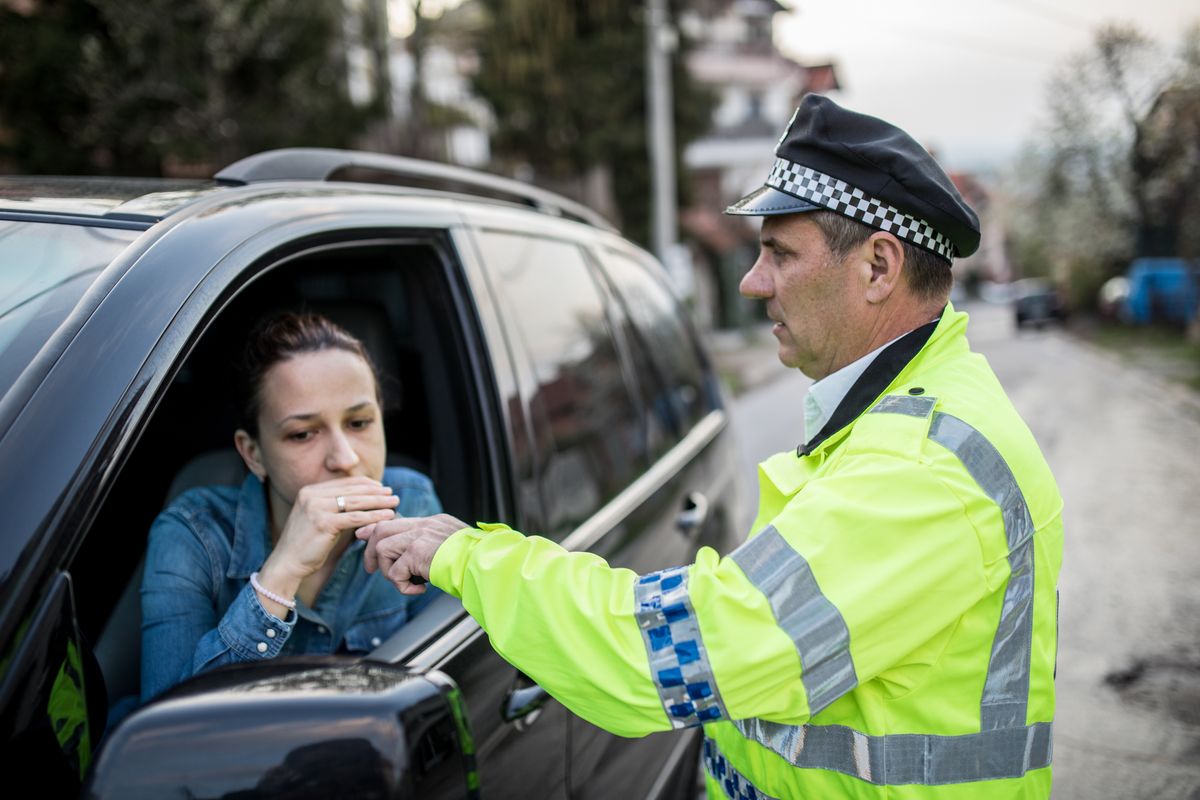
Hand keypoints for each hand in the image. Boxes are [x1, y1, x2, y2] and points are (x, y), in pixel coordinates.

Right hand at [265, 476, 398, 584]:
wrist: (286, 564)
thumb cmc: (305, 545)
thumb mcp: (317, 518)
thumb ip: (333, 506)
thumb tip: (361, 499)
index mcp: (309, 491)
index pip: (344, 483)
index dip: (365, 484)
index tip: (381, 487)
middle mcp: (311, 495)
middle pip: (352, 490)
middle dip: (375, 491)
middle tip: (392, 493)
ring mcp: (316, 508)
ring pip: (356, 502)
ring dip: (378, 501)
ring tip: (395, 502)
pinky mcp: (323, 523)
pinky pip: (355, 518)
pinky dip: (374, 516)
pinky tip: (387, 516)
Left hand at [356, 513, 468, 593]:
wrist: (486, 564)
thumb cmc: (475, 562)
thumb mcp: (452, 548)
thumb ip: (433, 546)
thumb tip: (415, 561)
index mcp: (434, 522)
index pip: (397, 520)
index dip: (376, 529)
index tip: (363, 535)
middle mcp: (425, 525)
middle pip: (382, 528)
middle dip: (371, 551)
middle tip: (372, 569)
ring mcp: (420, 536)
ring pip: (383, 548)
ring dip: (389, 572)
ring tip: (407, 583)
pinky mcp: (416, 552)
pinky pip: (395, 572)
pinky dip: (402, 586)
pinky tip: (419, 590)